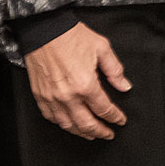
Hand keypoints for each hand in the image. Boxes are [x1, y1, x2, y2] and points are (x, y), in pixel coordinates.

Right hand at [25, 22, 130, 138]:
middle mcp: (68, 96)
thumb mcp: (102, 48)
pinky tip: (69, 125)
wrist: (44, 30)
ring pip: (67, 125)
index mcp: (86, 85)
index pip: (104, 109)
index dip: (115, 117)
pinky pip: (51, 117)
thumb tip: (125, 86)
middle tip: (108, 134)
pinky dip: (62, 124)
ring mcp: (51, 98)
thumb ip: (115, 70)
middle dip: (100, 132)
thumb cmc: (72, 37)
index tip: (121, 121)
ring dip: (81, 132)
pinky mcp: (39, 96)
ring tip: (91, 135)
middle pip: (86, 124)